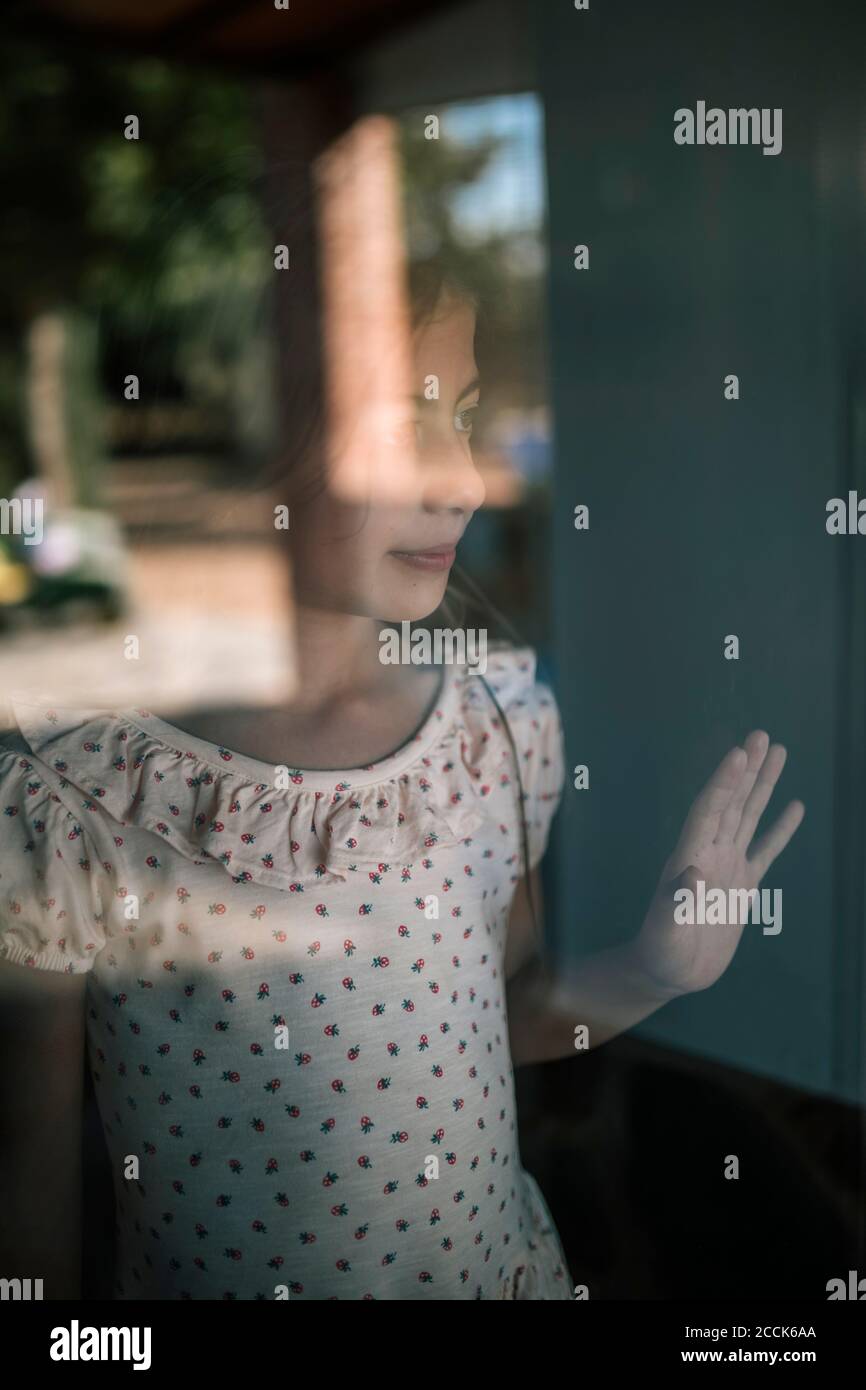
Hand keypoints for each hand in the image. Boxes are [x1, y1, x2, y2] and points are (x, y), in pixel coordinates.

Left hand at [632, 730, 804, 997]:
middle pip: (730, 802)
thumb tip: (691, 871)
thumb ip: (674, 904)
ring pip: (748, 815)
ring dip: (762, 785)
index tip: (738, 754)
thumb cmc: (661, 954)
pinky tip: (795, 806)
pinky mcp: (742, 884)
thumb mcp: (664, 933)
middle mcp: (708, 852)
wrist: (669, 973)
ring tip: (778, 752)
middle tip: (761, 736)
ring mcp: (727, 865)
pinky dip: (780, 828)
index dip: (722, 783)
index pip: (707, 811)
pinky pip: (765, 849)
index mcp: (688, 857)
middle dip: (746, 769)